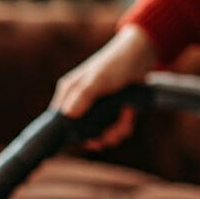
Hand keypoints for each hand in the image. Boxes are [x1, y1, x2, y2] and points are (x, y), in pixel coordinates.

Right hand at [50, 24, 156, 147]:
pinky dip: (123, 126)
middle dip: (97, 137)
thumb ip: (83, 96)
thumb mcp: (98, 79)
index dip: (66, 133)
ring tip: (124, 118)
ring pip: (100, 133)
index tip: (80, 141)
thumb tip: (67, 114)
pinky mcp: (113, 112)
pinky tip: (129, 113)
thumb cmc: (115, 64)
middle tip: (106, 139)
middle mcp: (81, 101)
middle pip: (81, 132)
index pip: (58, 118)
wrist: (141, 57)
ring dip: (114, 132)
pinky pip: (114, 128)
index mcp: (70, 92)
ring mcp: (97, 108)